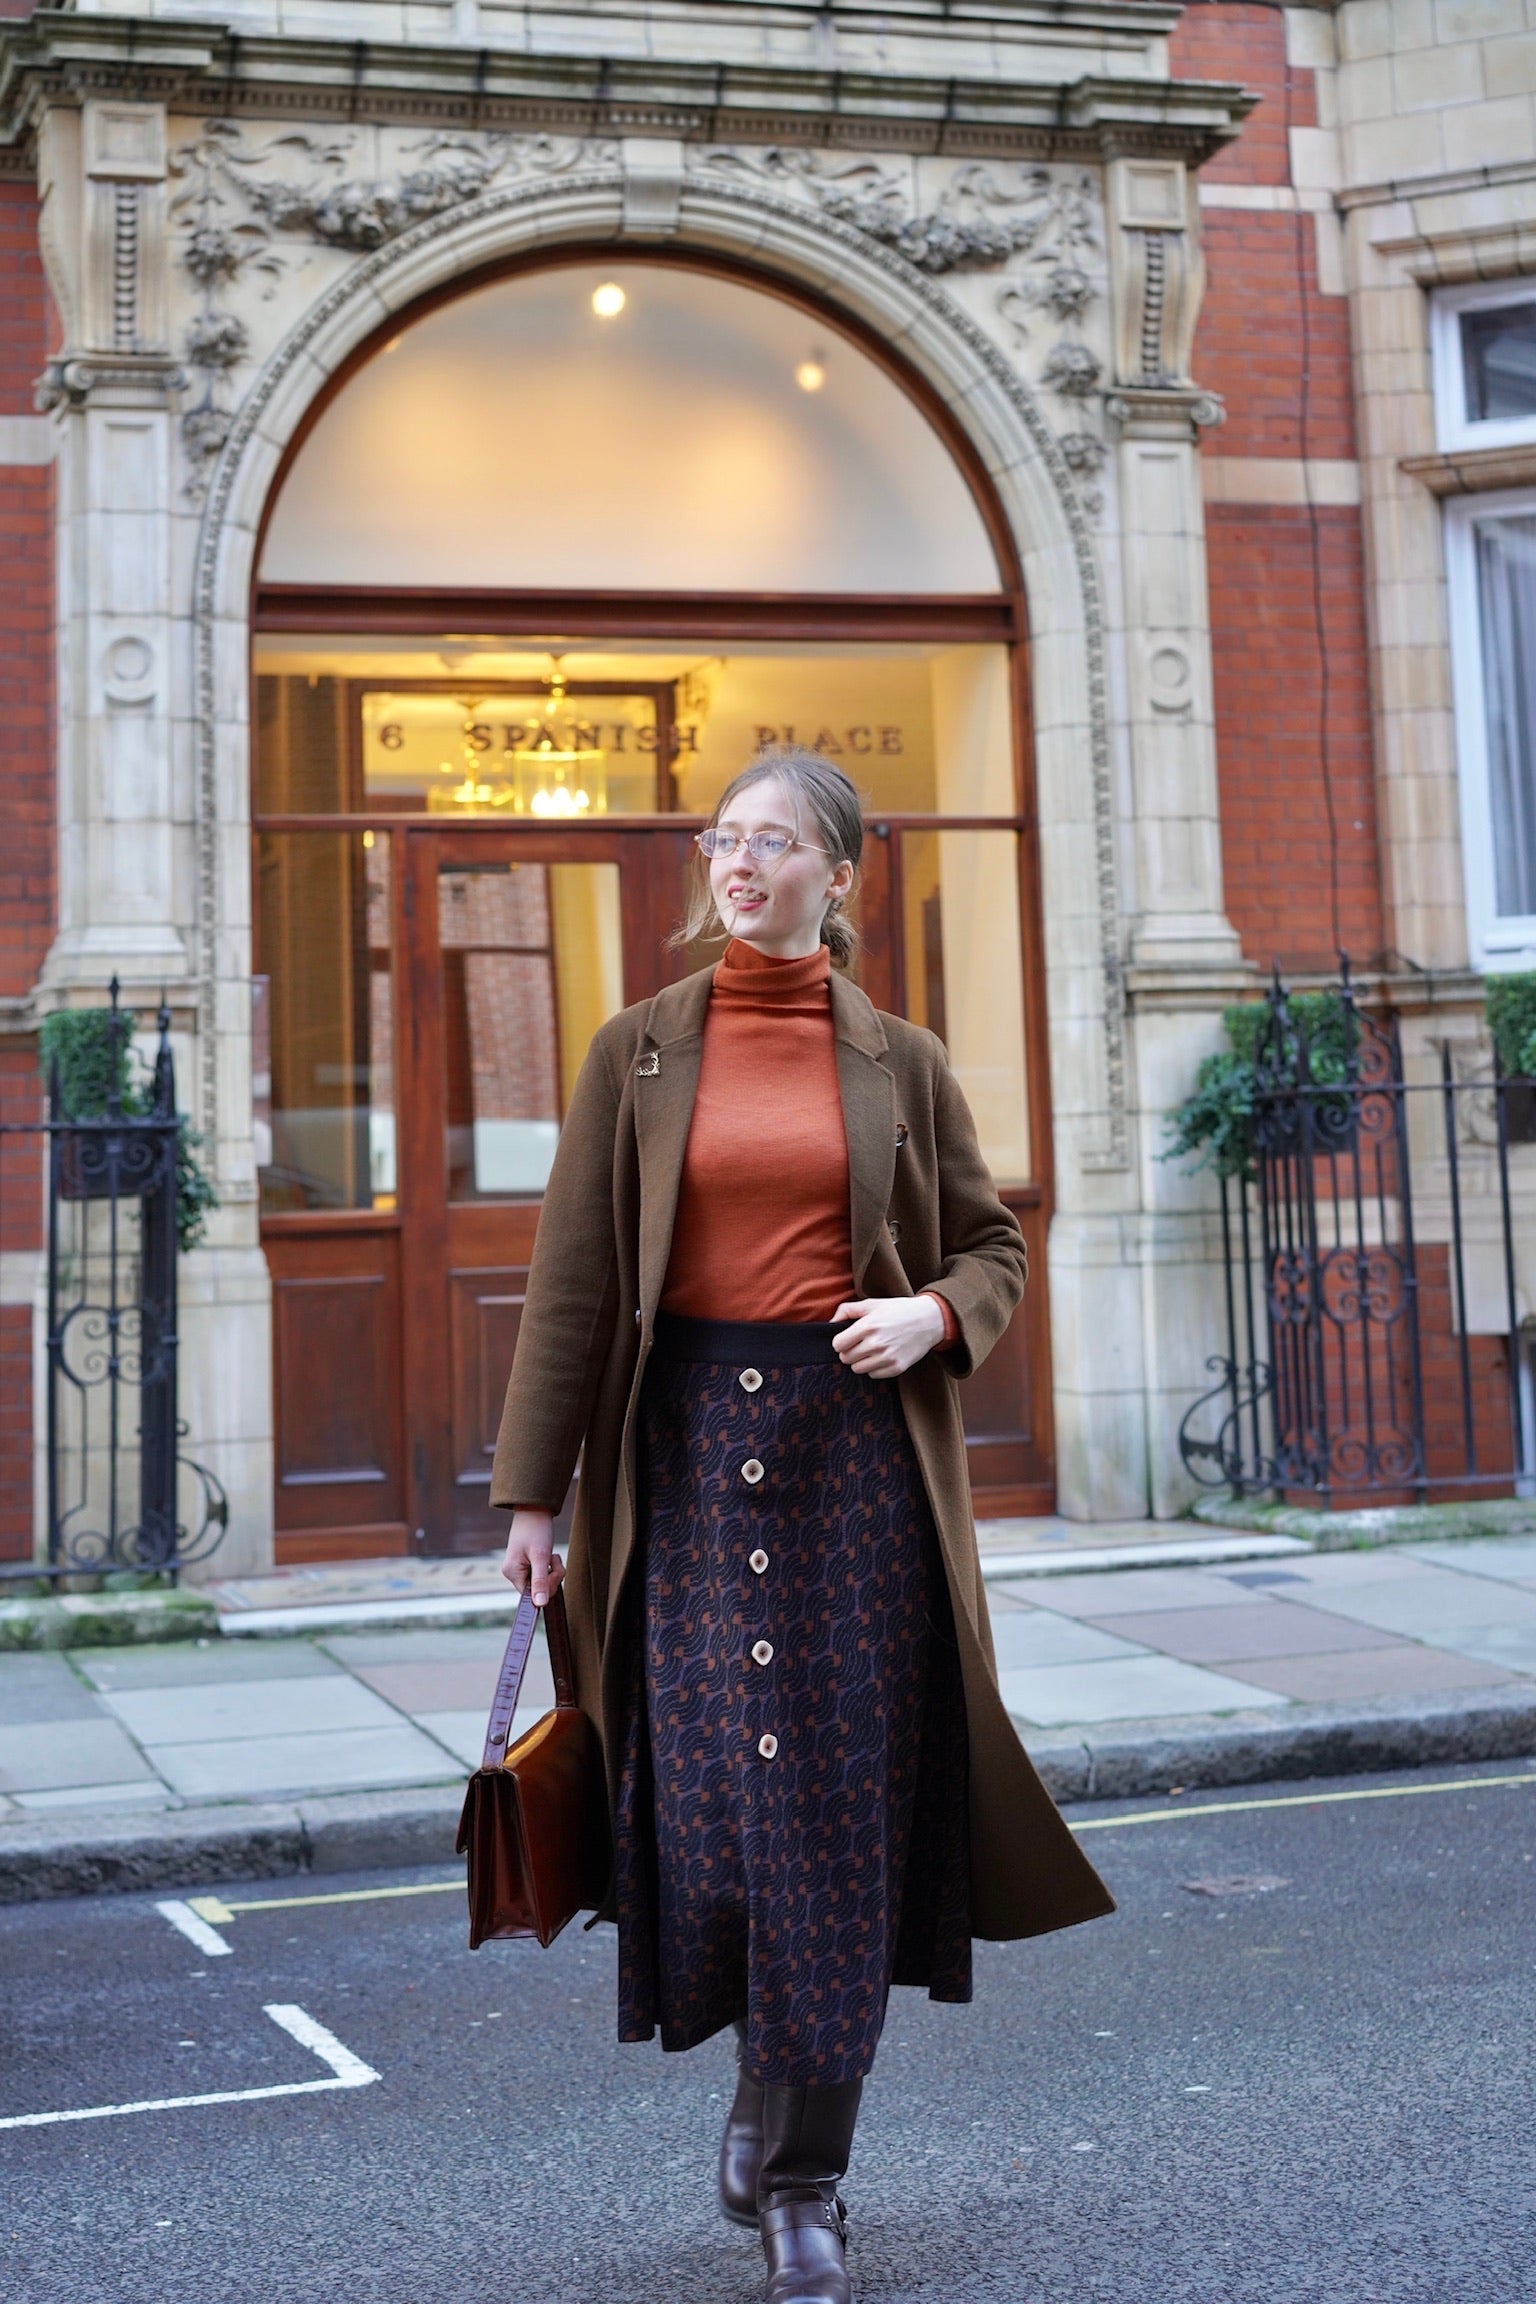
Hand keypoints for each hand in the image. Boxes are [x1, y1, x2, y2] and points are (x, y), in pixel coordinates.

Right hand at [501, 1508, 563, 1606]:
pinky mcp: (527, 1565)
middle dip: (552, 1577)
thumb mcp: (541, 1556)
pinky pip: (542, 1574)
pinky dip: (550, 1567)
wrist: (534, 1510)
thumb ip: (540, 1581)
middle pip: (538, 1590)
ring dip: (553, 1571)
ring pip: (542, 1582)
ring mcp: (520, 1569)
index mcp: (512, 1573)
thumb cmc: (536, 1530)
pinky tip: (549, 1555)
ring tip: (551, 1555)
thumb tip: (540, 1604)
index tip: (553, 1572)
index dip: (546, 1587)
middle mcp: (513, 1573)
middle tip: (554, 1559)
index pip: (531, 1595)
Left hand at [831, 1294, 946, 1378]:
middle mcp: (876, 1344)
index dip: (840, 1341)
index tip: (847, 1338)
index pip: (838, 1344)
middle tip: (860, 1344)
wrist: (929, 1320)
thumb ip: (847, 1310)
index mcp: (868, 1326)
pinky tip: (882, 1356)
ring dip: (860, 1361)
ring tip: (871, 1350)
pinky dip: (874, 1368)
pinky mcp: (896, 1368)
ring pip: (857, 1369)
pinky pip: (873, 1375)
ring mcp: (887, 1358)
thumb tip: (829, 1322)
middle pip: (846, 1358)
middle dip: (849, 1351)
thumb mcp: (872, 1304)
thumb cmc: (898, 1310)